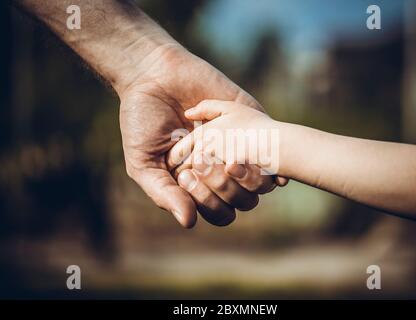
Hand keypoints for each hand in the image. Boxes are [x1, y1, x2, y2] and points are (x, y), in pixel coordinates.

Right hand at [119, 45, 281, 226]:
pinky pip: (272, 147)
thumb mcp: (144, 162)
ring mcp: (240, 147)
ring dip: (246, 175)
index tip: (186, 177)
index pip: (219, 212)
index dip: (209, 204)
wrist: (154, 75)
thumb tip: (189, 223)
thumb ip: (164, 193)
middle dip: (224, 187)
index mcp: (199, 185)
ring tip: (227, 157)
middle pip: (243, 201)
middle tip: (200, 160)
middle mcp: (222, 170)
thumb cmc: (143, 121)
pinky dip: (268, 156)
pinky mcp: (252, 122)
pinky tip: (256, 153)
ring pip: (262, 180)